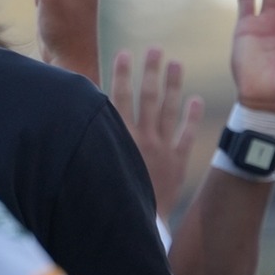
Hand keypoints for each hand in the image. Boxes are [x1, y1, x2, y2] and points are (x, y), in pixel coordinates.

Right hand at [110, 46, 202, 217]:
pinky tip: (195, 100)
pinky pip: (186, 136)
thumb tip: (79, 115)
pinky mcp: (177, 164)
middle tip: (155, 49)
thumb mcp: (96, 166)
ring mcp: (162, 150)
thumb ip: (94, 139)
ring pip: (168, 111)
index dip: (121, 75)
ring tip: (176, 63)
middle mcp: (142, 139)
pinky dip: (191, 118)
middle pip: (147, 98)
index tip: (123, 53)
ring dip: (172, 85)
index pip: (119, 98)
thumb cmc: (108, 196)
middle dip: (150, 72)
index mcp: (119, 138)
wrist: (136, 225)